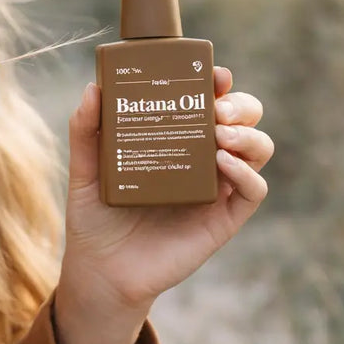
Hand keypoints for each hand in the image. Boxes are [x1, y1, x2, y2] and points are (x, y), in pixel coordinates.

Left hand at [58, 66, 273, 315]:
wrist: (100, 270)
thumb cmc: (96, 216)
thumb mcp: (86, 169)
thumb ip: (86, 130)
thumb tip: (92, 89)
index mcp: (176, 137)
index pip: (208, 100)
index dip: (218, 83)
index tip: (213, 73)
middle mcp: (202, 157)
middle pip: (243, 119)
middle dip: (241, 104)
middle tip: (217, 108)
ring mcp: (217, 188)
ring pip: (258, 149)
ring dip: (248, 135)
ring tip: (221, 134)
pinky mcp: (223, 219)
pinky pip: (253, 192)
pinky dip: (247, 174)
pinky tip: (223, 164)